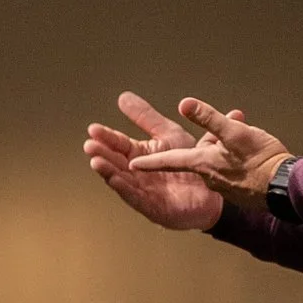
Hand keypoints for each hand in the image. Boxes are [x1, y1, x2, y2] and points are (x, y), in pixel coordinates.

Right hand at [85, 92, 228, 230]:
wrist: (213, 190)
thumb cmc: (189, 162)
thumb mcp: (168, 134)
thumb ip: (146, 117)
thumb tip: (123, 97)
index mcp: (138, 154)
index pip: (118, 143)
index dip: (106, 137)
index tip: (93, 129)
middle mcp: (136, 172)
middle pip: (114, 161)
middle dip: (101, 153)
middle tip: (89, 145)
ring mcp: (141, 190)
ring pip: (119, 179)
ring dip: (107, 171)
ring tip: (96, 161)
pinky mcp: (152, 206)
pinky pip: (135, 197)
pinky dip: (124, 189)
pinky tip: (114, 180)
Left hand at [126, 97, 293, 211]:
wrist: (289, 188)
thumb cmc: (262, 158)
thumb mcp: (235, 132)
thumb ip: (208, 119)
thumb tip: (184, 104)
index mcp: (203, 163)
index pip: (168, 161)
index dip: (149, 161)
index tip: (131, 165)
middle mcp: (209, 178)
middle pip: (194, 161)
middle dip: (197, 149)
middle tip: (214, 136)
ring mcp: (223, 187)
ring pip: (213, 166)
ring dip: (220, 153)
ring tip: (240, 142)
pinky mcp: (238, 193)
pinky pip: (228, 175)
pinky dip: (232, 164)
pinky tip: (247, 158)